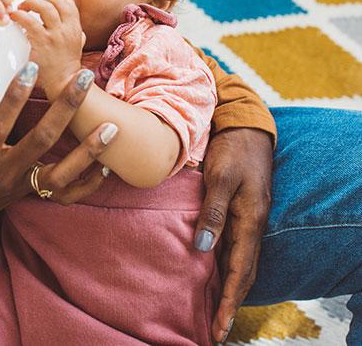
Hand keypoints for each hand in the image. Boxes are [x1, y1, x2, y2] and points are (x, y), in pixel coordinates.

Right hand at [0, 64, 112, 222]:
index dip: (15, 96)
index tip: (31, 67)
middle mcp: (5, 171)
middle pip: (42, 140)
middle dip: (65, 108)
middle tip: (83, 78)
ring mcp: (22, 186)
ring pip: (61, 174)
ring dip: (88, 152)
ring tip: (111, 127)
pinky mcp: (33, 195)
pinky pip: (66, 196)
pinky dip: (89, 183)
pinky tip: (108, 167)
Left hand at [10, 0, 83, 100]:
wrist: (63, 83)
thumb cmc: (65, 64)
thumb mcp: (76, 44)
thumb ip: (74, 32)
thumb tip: (66, 21)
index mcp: (75, 28)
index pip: (68, 4)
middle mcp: (67, 29)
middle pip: (55, 2)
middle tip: (28, 4)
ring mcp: (54, 36)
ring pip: (44, 8)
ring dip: (30, 3)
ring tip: (19, 9)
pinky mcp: (41, 43)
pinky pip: (30, 22)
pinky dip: (20, 16)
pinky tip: (14, 17)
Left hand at [194, 128, 272, 343]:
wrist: (245, 128)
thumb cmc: (232, 151)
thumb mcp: (221, 178)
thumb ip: (212, 213)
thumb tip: (202, 249)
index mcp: (250, 221)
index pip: (240, 272)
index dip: (230, 302)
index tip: (219, 328)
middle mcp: (251, 226)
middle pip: (242, 274)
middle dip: (230, 304)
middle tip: (214, 331)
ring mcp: (246, 220)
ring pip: (238, 263)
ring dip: (227, 289)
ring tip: (212, 311)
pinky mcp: (238, 212)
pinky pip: (232, 247)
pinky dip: (224, 267)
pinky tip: (210, 273)